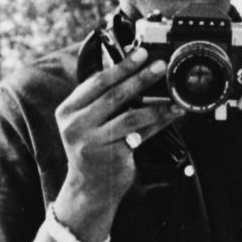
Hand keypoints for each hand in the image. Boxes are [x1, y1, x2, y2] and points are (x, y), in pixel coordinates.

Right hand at [54, 47, 182, 237]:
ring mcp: (92, 142)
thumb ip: (102, 100)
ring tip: (174, 96)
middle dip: (140, 78)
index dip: (121, 66)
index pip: (96, 82)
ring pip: (130, 116)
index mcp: (67, 110)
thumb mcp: (87, 123)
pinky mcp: (111, 157)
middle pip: (114, 95)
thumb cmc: (92, 149)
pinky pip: (141, 134)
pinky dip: (158, 123)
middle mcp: (75, 125)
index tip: (140, 53)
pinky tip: (172, 116)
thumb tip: (134, 71)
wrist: (88, 189)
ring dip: (156, 104)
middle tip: (160, 66)